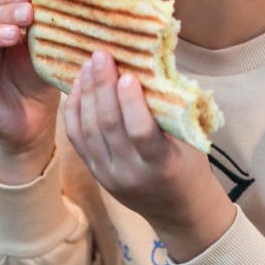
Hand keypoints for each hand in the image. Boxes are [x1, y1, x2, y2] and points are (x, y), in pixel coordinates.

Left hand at [63, 50, 235, 260]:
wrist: (178, 209)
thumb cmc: (189, 165)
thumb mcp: (190, 139)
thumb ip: (170, 107)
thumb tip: (150, 62)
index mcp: (161, 165)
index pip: (140, 132)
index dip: (131, 102)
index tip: (128, 74)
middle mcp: (130, 173)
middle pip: (108, 126)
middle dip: (102, 86)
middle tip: (101, 55)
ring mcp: (108, 174)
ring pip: (87, 129)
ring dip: (86, 93)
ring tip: (88, 64)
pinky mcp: (94, 172)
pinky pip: (76, 138)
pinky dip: (74, 109)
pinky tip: (78, 87)